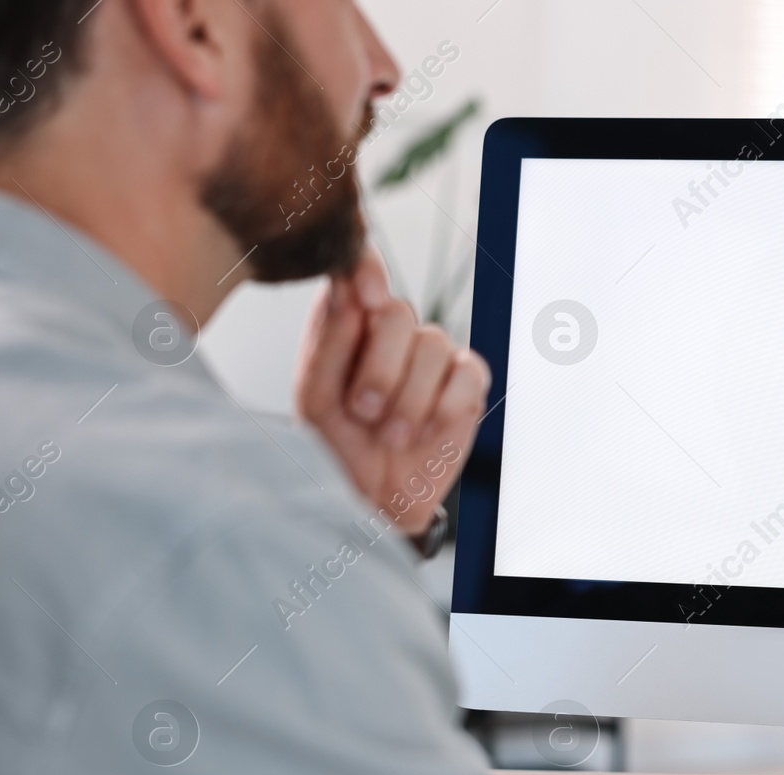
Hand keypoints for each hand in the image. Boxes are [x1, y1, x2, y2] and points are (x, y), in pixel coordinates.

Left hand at [295, 250, 490, 534]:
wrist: (376, 498)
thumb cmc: (339, 446)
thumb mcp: (315, 400)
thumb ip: (327, 343)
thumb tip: (343, 290)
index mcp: (349, 324)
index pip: (360, 269)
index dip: (367, 267)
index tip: (364, 296)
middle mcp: (393, 330)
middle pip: (398, 313)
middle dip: (380, 369)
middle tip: (365, 411)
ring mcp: (433, 353)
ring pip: (432, 346)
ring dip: (409, 400)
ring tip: (392, 435)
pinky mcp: (467, 380)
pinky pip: (466, 374)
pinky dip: (443, 407)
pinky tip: (425, 431)